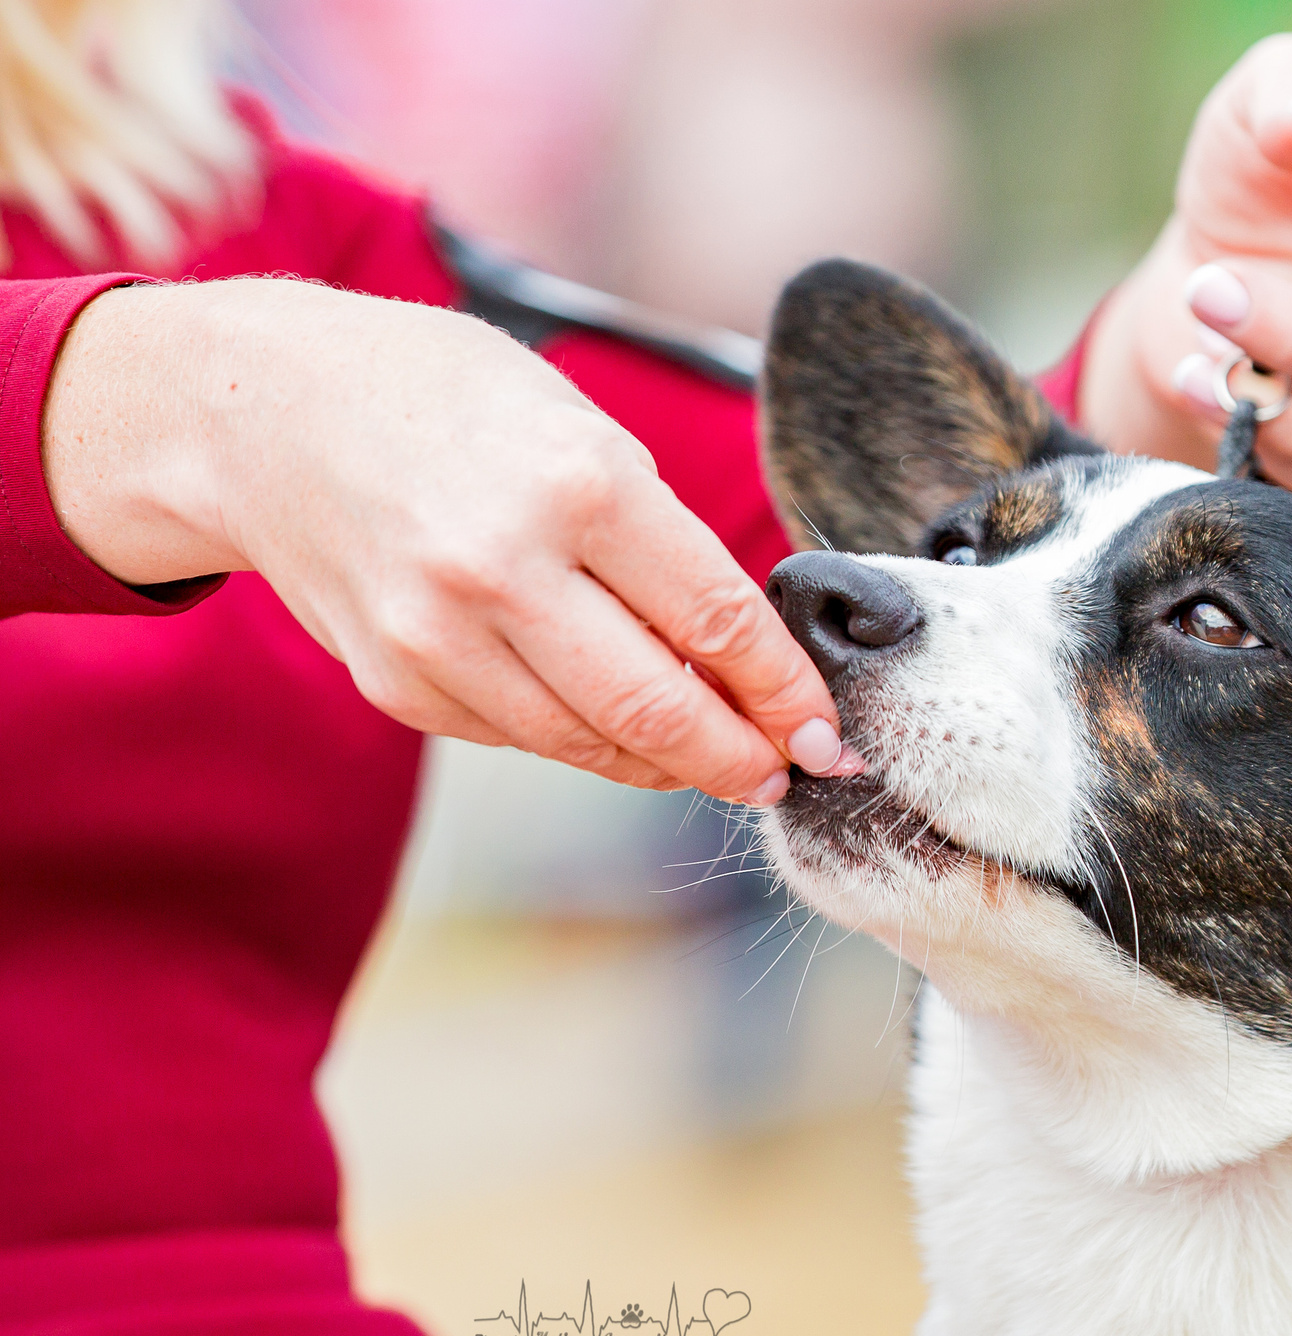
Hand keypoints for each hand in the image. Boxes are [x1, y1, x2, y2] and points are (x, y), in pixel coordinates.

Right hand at [44, 279, 848, 801]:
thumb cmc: (447, 402)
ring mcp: (440, 636)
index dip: (787, 694)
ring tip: (718, 759)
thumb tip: (752, 652)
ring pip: (594, 744)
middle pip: (660, 711)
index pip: (718, 623)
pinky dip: (585, 741)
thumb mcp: (578, 426)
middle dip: (744, 759)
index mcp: (578, 485)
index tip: (828, 731)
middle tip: (788, 774)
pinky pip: (524, 737)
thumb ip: (663, 539)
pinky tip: (615, 726)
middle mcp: (504, 568)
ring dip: (671, 765)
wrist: (259, 413)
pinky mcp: (398, 682)